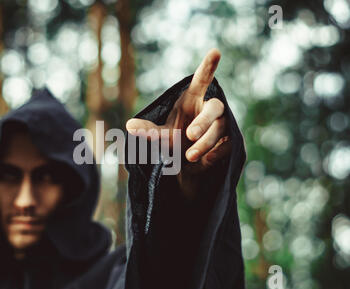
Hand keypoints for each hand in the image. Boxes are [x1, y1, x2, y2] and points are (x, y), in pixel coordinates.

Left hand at [126, 48, 230, 197]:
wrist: (189, 165)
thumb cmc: (175, 140)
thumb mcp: (161, 136)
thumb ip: (148, 130)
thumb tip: (129, 125)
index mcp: (193, 100)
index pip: (202, 81)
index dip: (208, 67)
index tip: (215, 51)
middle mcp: (210, 109)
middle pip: (215, 107)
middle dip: (203, 122)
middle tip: (188, 135)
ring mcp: (223, 125)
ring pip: (219, 129)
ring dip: (204, 143)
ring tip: (190, 157)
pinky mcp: (231, 141)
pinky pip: (228, 145)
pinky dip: (215, 153)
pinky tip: (205, 161)